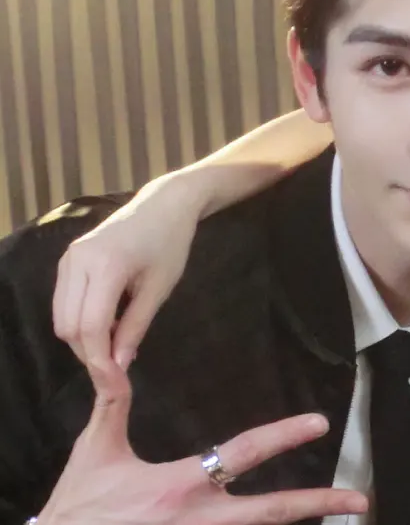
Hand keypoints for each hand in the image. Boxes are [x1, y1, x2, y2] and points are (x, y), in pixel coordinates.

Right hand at [35, 358, 367, 524]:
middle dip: (319, 504)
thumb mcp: (96, 452)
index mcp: (182, 486)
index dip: (285, 435)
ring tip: (337, 515)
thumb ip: (113, 406)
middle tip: (359, 499)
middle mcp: (201, 520)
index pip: (245, 452)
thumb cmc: (78, 508)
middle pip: (273, 512)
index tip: (320, 423)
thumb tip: (113, 362)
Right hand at [54, 174, 202, 369]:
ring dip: (82, 339)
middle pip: (68, 326)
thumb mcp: (159, 288)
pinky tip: (106, 326)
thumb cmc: (170, 243)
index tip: (114, 383)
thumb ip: (136, 326)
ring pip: (61, 317)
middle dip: (89, 353)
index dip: (99, 359)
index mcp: (105, 266)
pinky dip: (80, 321)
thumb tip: (119, 364)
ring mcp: (68, 259)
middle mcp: (77, 261)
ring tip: (115, 347)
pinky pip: (63, 302)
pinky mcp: (67, 260)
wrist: (163, 204)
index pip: (90, 326)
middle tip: (117, 370)